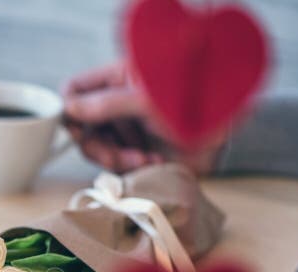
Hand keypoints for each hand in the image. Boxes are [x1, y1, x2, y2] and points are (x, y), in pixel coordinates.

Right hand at [62, 62, 223, 173]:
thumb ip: (107, 104)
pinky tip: (153, 162)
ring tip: (144, 159)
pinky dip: (129, 167)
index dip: (70, 110)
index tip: (79, 130)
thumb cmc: (197, 108)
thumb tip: (70, 109)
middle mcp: (118, 102)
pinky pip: (114, 164)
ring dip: (115, 159)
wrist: (228, 140)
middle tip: (115, 158)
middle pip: (82, 126)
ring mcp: (126, 127)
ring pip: (96, 148)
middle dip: (97, 146)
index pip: (76, 89)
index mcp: (119, 78)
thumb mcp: (149, 102)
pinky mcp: (134, 150)